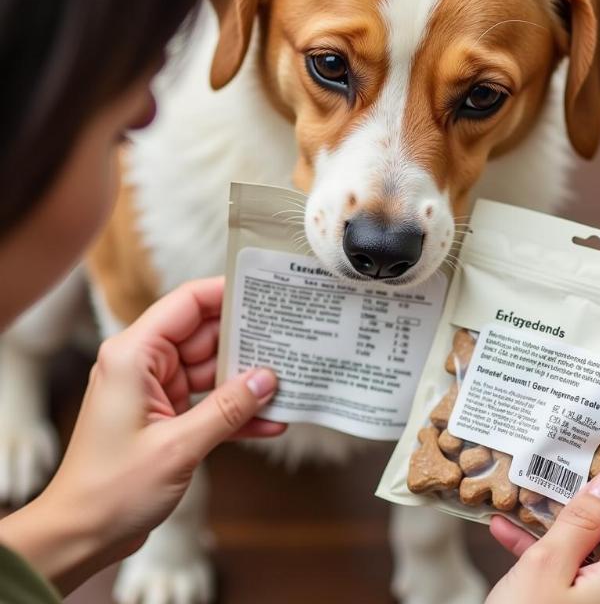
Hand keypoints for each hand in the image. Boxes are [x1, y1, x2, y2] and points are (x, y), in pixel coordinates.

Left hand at [0, 277, 283, 592]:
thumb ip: (227, 409)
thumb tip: (267, 379)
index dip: (226, 292)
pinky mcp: (166, 415)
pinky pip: (209, 400)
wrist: (80, 537)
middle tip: (289, 339)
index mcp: (134, 355)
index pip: (187, 304)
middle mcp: (144, 364)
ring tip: (288, 381)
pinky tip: (270, 420)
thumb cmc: (110, 490)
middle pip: (205, 334)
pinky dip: (236, 411)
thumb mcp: (177, 446)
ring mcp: (156, 390)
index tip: (264, 291)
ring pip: (212, 368)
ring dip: (247, 380)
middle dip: (246, 340)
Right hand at [488, 468, 599, 603]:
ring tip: (523, 497)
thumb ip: (580, 521)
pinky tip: (510, 535)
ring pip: (598, 549)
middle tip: (553, 465)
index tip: (599, 444)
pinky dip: (554, 556)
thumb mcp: (546, 569)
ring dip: (560, 524)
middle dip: (583, 494)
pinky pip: (584, 576)